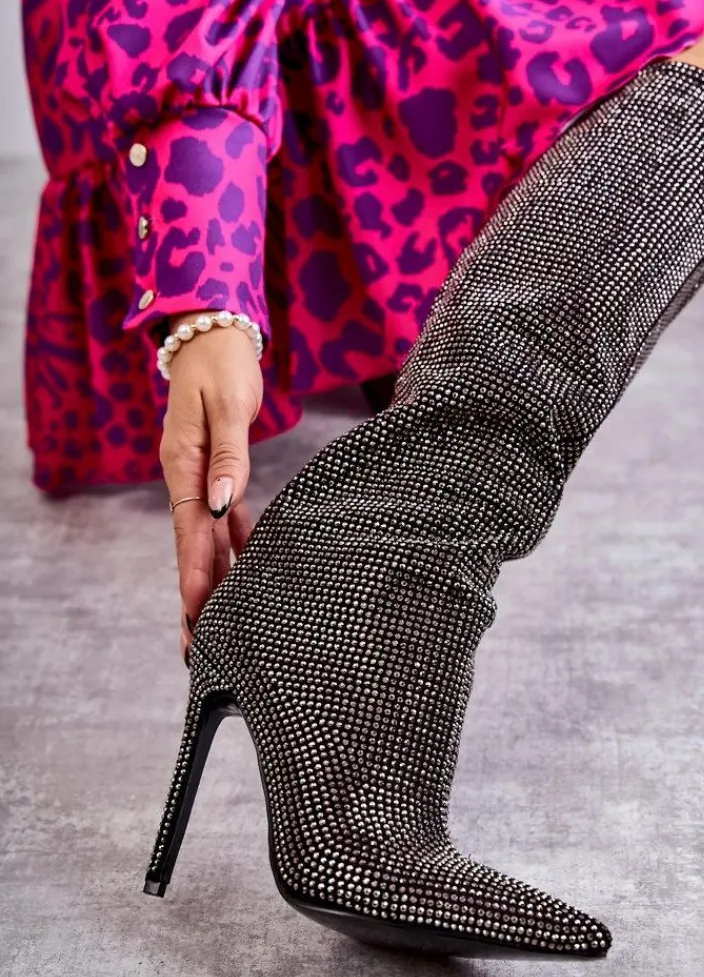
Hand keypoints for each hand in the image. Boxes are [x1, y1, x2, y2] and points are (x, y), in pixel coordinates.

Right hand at [159, 313, 263, 662]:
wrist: (214, 330)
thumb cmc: (222, 364)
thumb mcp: (227, 406)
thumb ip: (228, 456)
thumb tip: (222, 504)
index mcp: (183, 464)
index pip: (189, 531)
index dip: (195, 574)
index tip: (198, 614)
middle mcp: (188, 475)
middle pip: (192, 545)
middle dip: (196, 595)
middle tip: (198, 646)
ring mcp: (200, 473)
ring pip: (208, 536)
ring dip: (215, 577)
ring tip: (218, 623)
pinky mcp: (217, 466)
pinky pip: (224, 514)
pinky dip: (234, 542)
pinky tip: (246, 566)